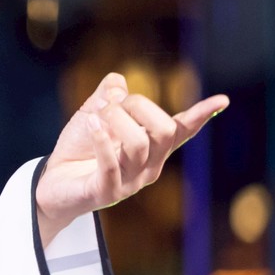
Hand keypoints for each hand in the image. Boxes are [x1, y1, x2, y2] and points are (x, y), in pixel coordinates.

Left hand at [36, 72, 225, 245]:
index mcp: (152, 148)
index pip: (181, 130)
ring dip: (114, 120)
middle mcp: (148, 166)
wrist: (51, 184)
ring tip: (93, 116)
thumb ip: (108, 97)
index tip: (223, 100)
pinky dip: (101, 140)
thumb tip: (119, 81)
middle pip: (163, 130)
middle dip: (137, 106)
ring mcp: (130, 182)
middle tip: (109, 104)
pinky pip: (112, 165)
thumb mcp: (92, 116)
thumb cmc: (78, 150)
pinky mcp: (106, 192)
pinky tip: (90, 125)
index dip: (201, 115)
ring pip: (139, 144)